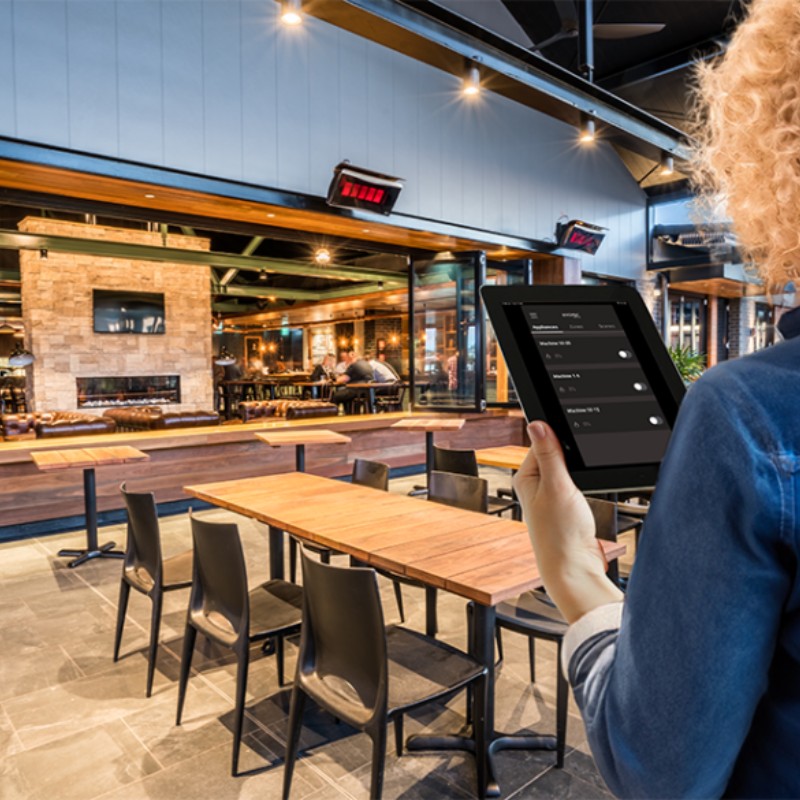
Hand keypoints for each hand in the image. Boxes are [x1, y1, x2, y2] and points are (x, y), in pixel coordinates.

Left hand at [514, 421, 623, 622]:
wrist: (575, 568)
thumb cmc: (560, 533)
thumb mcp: (557, 486)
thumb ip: (549, 454)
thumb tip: (537, 424)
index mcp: (525, 476)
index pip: (542, 442)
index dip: (560, 440)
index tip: (574, 445)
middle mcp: (536, 485)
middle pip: (557, 454)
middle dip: (572, 459)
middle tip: (577, 476)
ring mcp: (551, 495)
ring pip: (569, 470)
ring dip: (579, 474)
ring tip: (579, 492)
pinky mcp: (566, 506)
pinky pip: (576, 484)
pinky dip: (584, 486)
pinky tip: (585, 497)